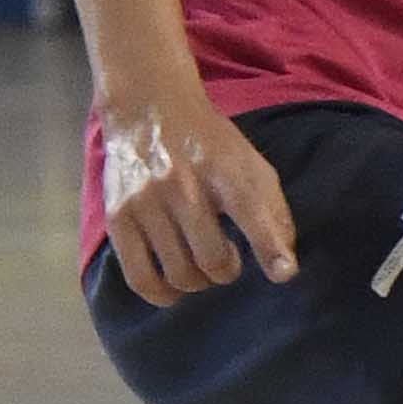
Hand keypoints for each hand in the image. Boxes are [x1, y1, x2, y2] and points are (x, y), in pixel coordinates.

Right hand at [96, 88, 296, 305]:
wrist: (149, 109)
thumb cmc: (207, 144)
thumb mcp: (248, 163)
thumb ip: (272, 211)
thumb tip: (283, 267)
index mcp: (223, 168)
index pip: (252, 215)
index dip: (271, 250)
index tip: (282, 272)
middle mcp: (182, 186)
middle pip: (213, 258)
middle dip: (227, 271)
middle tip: (228, 261)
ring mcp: (146, 203)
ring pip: (179, 272)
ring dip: (199, 282)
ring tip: (202, 268)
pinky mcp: (118, 217)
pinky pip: (139, 277)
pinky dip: (161, 294)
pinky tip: (173, 289)